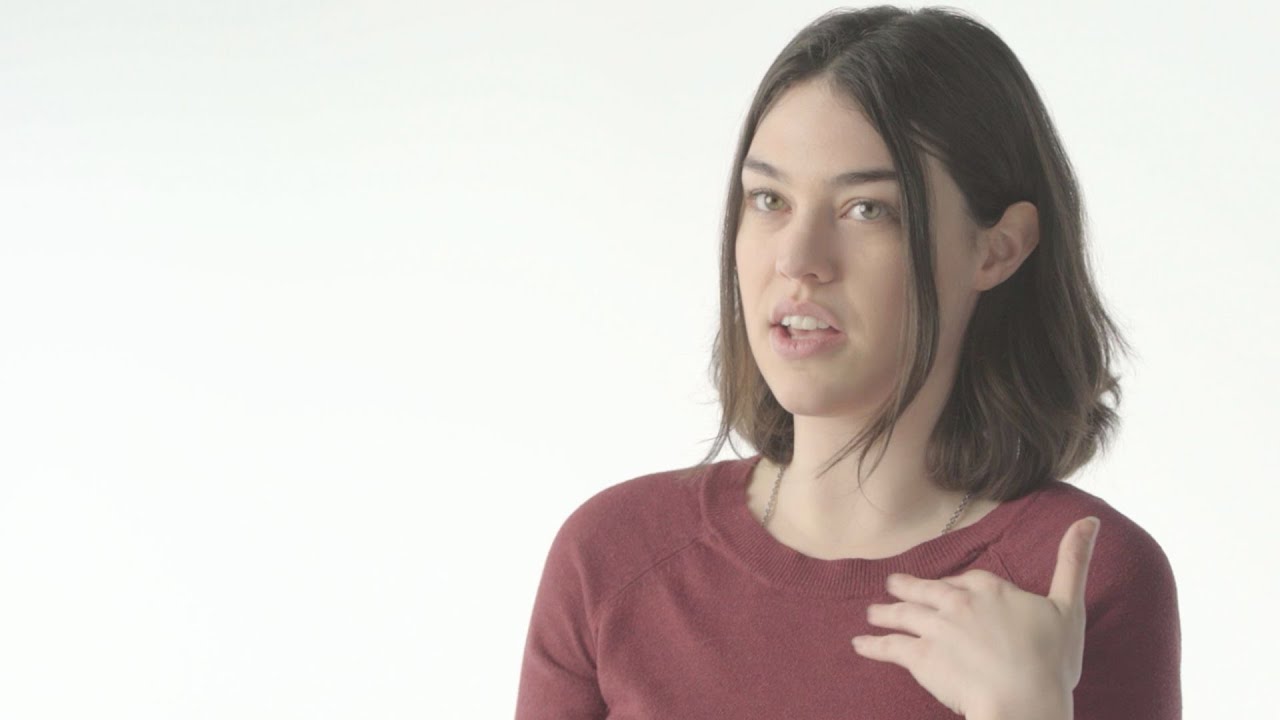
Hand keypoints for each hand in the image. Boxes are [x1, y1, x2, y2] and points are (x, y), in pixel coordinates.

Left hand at [851, 516, 1099, 717]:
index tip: (945, 590)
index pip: (964, 580)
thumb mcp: (1069, 606)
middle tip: (892, 587)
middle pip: (925, 591)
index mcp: (990, 587)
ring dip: (884, 613)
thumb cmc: (1051, 661)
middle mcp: (957, 601)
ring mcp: (935, 627)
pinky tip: (859, 644)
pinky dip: (871, 645)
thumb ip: (1073, 561)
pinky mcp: (919, 656)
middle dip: (907, 589)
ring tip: (872, 614)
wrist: (1024, 701)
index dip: (954, 586)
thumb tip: (1089, 519)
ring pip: (902, 614)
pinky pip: (888, 646)